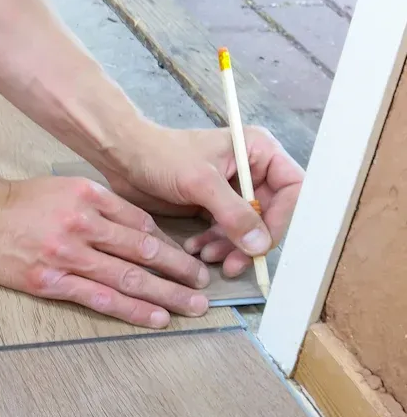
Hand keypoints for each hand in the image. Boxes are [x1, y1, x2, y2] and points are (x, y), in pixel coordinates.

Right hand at [0, 177, 211, 327]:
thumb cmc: (16, 202)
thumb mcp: (63, 188)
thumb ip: (100, 206)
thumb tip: (140, 232)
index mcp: (89, 197)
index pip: (141, 224)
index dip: (170, 245)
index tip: (189, 260)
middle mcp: (82, 224)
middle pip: (143, 251)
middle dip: (179, 271)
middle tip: (203, 287)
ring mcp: (66, 254)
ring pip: (128, 276)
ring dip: (166, 294)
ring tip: (192, 307)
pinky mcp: (50, 280)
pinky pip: (100, 298)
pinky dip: (132, 309)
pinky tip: (155, 317)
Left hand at [97, 125, 303, 277]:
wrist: (124, 157)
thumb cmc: (161, 156)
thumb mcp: (201, 183)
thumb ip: (234, 213)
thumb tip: (260, 245)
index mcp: (258, 151)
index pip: (292, 189)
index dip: (282, 218)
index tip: (262, 244)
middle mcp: (252, 170)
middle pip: (270, 214)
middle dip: (250, 241)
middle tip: (232, 264)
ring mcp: (233, 190)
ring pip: (246, 228)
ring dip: (230, 247)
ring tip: (205, 256)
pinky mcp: (213, 205)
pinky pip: (225, 232)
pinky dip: (214, 244)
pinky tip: (196, 249)